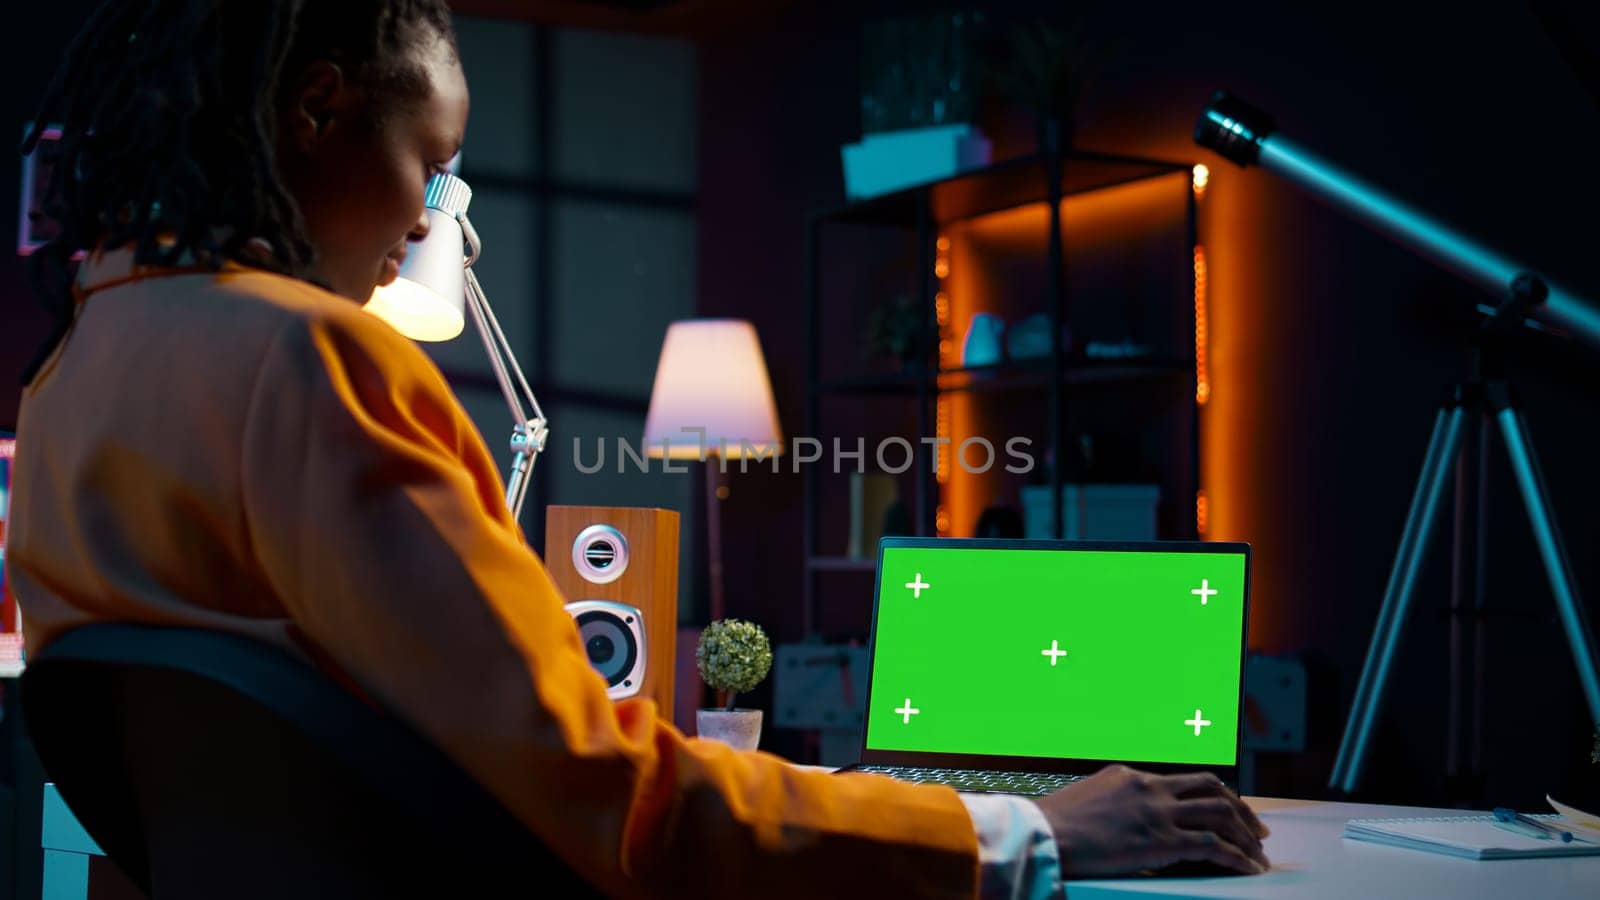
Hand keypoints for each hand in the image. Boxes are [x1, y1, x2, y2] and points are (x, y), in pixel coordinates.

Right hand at [1032, 765, 1269, 876]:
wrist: (1042, 834)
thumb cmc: (1055, 825)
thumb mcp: (1089, 799)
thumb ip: (1116, 802)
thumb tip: (1128, 818)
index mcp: (1132, 776)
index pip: (1186, 781)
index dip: (1214, 796)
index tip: (1229, 812)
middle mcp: (1151, 788)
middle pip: (1212, 789)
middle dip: (1241, 810)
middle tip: (1257, 830)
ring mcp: (1158, 812)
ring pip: (1220, 814)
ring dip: (1246, 835)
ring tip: (1259, 854)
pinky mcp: (1161, 841)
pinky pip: (1212, 845)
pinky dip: (1237, 857)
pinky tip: (1248, 868)